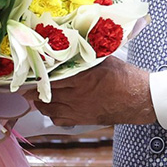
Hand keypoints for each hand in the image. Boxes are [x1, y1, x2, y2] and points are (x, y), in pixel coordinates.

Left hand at [31, 57, 156, 126]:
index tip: (31, 70)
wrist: (138, 98)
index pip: (51, 76)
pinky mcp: (81, 119)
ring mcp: (78, 109)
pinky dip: (51, 114)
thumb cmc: (124, 77)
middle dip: (35, 88)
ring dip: (40, 102)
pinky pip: (59, 119)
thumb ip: (85, 55)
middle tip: (28, 83)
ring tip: (36, 95)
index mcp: (81, 77)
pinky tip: (52, 108)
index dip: (38, 74)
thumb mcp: (104, 59)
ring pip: (49, 108)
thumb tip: (71, 47)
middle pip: (46, 92)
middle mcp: (77, 95)